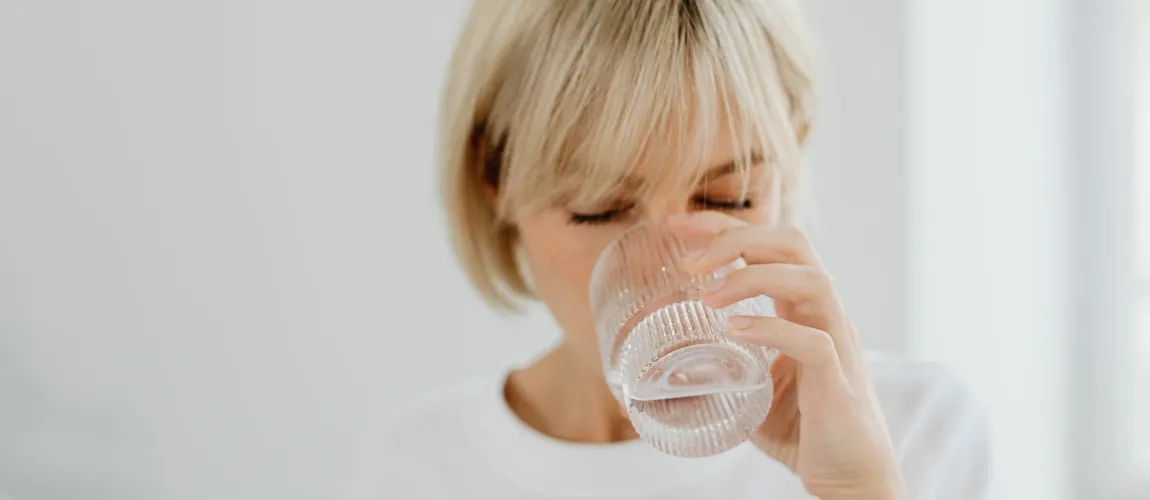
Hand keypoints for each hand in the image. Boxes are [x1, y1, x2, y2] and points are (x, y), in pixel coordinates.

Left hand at [669, 212, 905, 499]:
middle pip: (793, 243)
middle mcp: (823, 314)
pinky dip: (772, 330)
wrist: (851, 477)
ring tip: (706, 296)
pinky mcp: (837, 381)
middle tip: (688, 259)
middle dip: (737, 237)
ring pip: (811, 280)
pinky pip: (814, 343)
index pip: (767, 244)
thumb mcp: (751, 389)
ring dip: (752, 278)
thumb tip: (661, 370)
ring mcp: (835, 343)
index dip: (722, 226)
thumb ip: (717, 371)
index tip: (675, 225)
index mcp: (802, 307)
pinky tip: (735, 332)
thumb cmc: (804, 429)